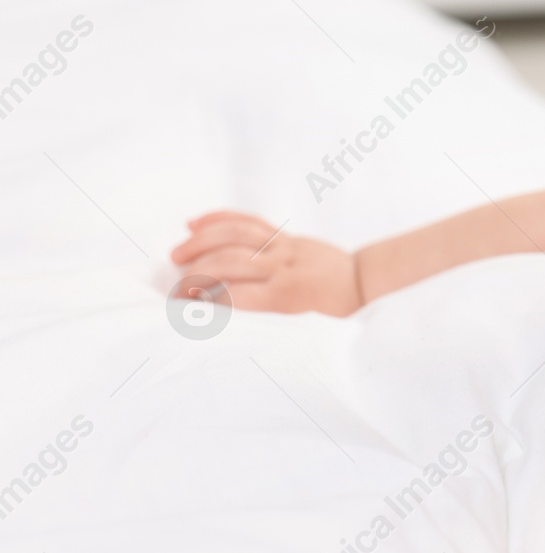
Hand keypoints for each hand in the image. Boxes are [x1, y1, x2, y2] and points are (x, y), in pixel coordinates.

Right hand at [169, 210, 361, 315]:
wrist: (362, 282)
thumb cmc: (333, 315)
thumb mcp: (307, 330)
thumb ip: (271, 328)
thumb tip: (228, 334)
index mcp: (288, 298)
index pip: (236, 296)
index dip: (205, 304)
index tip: (183, 313)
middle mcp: (284, 268)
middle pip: (229, 262)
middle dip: (195, 274)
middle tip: (174, 290)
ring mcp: (283, 247)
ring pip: (236, 234)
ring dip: (201, 241)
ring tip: (176, 255)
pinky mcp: (284, 235)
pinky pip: (249, 221)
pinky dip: (220, 219)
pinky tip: (194, 224)